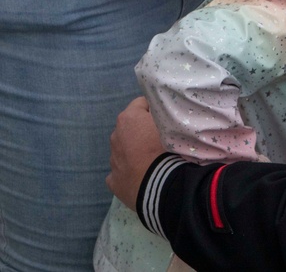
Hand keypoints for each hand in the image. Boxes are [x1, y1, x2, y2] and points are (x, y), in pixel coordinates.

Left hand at [106, 97, 165, 211]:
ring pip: (125, 149)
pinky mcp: (113, 180)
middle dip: (143, 130)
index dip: (155, 109)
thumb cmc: (167, 147)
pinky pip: (121, 170)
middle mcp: (115, 136)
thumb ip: (163, 112)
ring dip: (137, 150)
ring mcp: (113, 159)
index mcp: (128, 118)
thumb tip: (161, 111)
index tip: (167, 119)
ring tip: (155, 159)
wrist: (161, 184)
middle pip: (131, 127)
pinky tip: (143, 175)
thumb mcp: (171, 121)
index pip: (142, 103)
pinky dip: (130, 171)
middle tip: (162, 139)